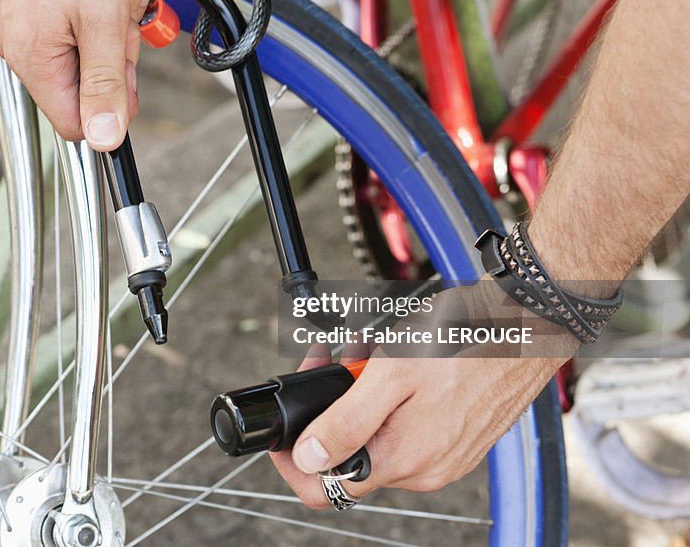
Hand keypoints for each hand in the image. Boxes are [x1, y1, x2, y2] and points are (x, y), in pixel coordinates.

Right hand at [0, 0, 159, 149]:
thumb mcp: (107, 21)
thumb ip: (106, 84)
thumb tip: (106, 140)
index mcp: (28, 56)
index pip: (73, 122)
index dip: (110, 104)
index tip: (127, 69)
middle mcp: (19, 45)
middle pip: (83, 88)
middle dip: (117, 56)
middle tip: (124, 15)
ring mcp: (28, 26)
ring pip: (87, 57)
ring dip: (116, 29)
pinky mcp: (39, 9)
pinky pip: (81, 31)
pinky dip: (105, 12)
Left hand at [270, 282, 577, 508]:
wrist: (527, 323)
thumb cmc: (464, 340)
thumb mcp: (389, 374)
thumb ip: (346, 423)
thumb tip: (309, 461)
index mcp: (404, 459)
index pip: (327, 490)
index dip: (295, 462)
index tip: (285, 430)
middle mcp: (425, 469)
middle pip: (351, 453)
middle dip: (330, 407)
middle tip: (330, 359)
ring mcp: (444, 455)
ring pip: (378, 434)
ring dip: (359, 395)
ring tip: (365, 351)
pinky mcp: (458, 438)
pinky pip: (406, 426)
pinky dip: (389, 398)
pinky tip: (394, 361)